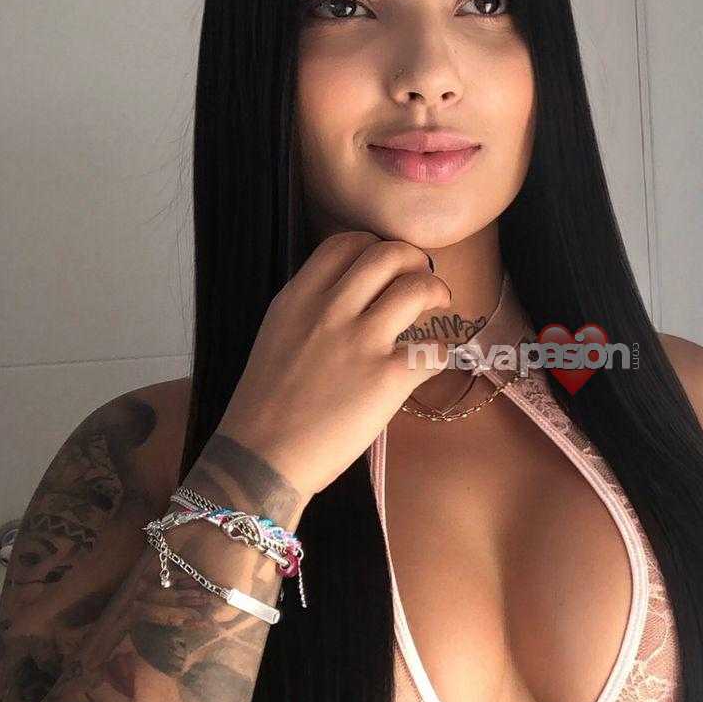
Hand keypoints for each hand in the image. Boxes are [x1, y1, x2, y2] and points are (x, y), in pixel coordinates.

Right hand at [215, 230, 452, 498]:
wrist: (261, 458)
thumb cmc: (264, 407)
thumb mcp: (275, 337)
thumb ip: (309, 310)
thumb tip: (348, 298)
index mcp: (298, 298)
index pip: (346, 243)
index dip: (375, 247)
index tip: (385, 266)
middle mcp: (331, 310)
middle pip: (388, 255)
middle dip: (414, 260)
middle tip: (421, 279)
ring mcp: (361, 341)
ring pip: (418, 288)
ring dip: (437, 292)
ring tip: (439, 306)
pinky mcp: (387, 377)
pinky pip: (434, 348)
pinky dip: (441, 352)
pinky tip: (429, 362)